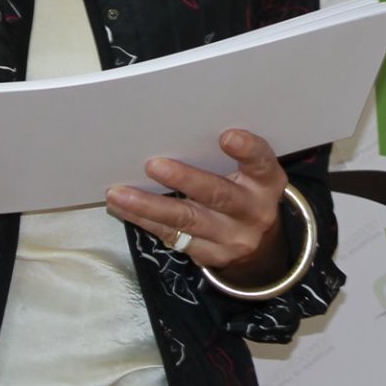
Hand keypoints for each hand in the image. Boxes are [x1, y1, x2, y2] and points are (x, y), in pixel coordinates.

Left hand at [106, 129, 288, 280]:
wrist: (259, 246)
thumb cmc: (244, 191)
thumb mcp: (249, 174)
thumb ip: (223, 157)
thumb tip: (173, 130)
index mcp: (266, 182)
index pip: (261, 163)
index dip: (247, 150)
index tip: (227, 136)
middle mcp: (254, 211)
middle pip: (218, 195)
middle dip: (184, 179)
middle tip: (153, 164)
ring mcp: (232, 238)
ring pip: (187, 220)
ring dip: (148, 206)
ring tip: (119, 193)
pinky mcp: (211, 255)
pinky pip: (173, 237)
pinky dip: (144, 221)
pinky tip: (123, 208)